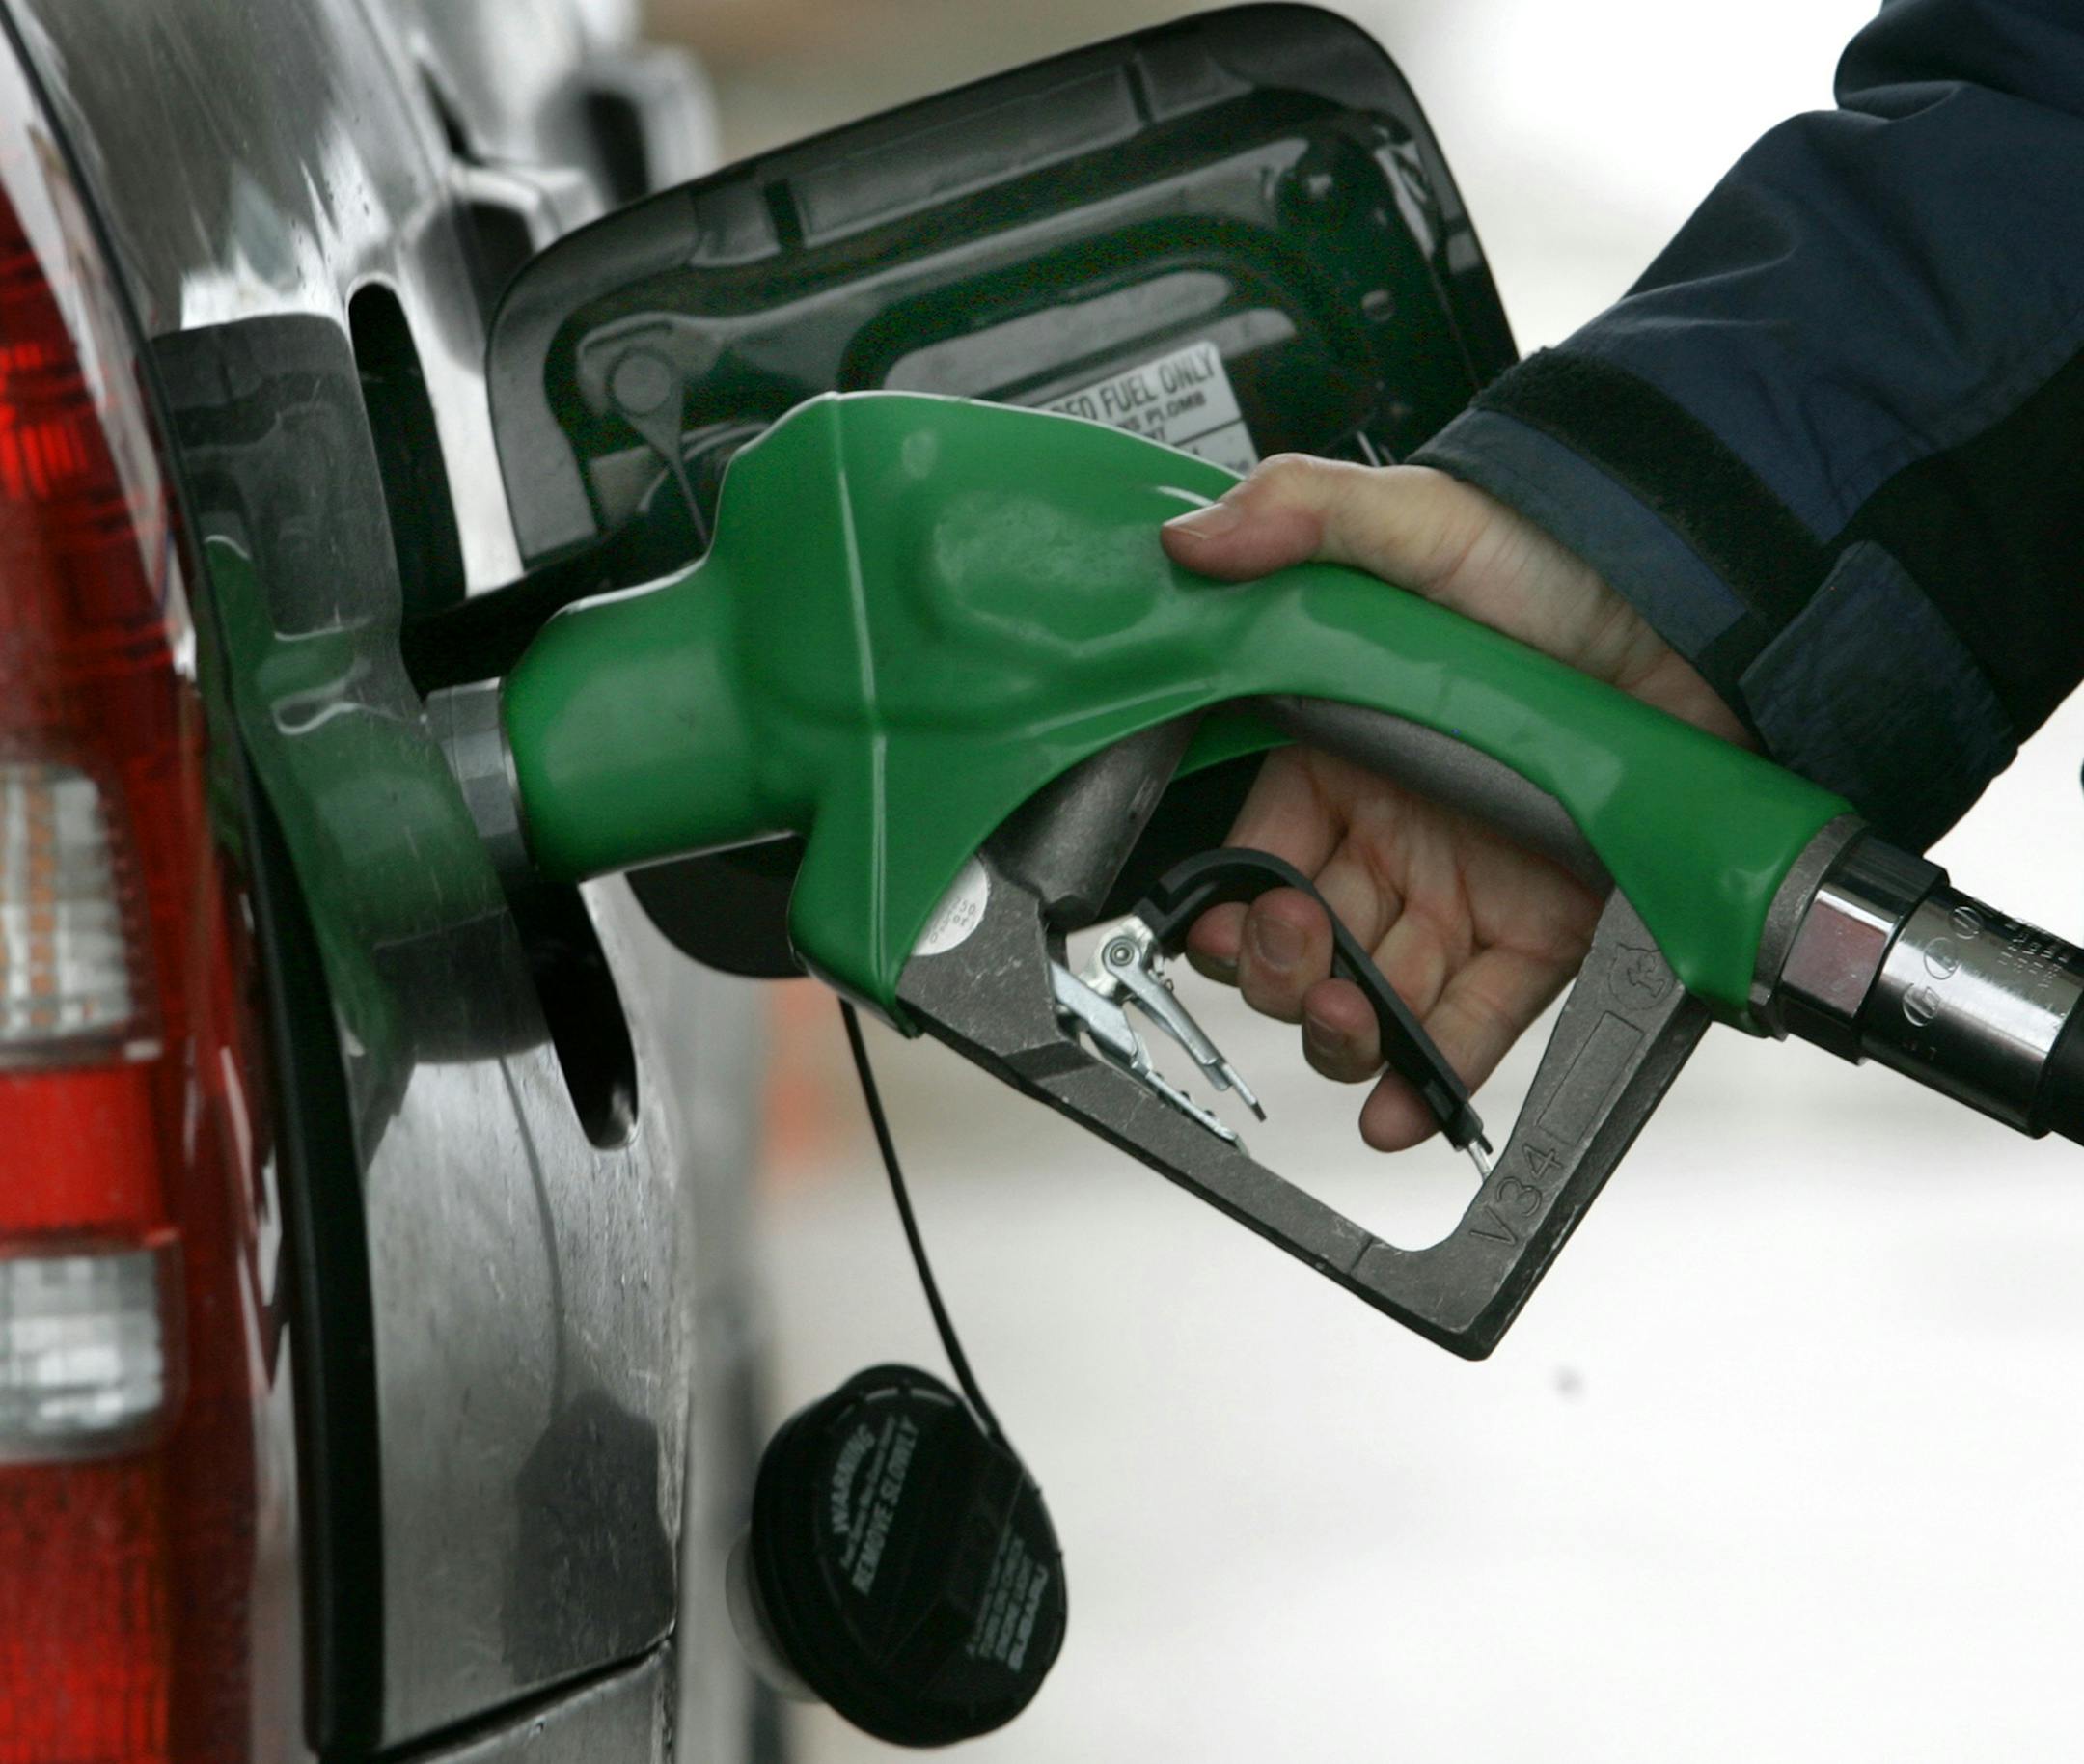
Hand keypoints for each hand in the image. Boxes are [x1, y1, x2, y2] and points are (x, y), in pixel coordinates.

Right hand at [1160, 456, 1746, 1150]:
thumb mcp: (1421, 522)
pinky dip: (1431, 1076)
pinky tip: (1400, 1102)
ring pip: (1374, 995)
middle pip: (1302, 942)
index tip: (1225, 919)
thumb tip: (1193, 545)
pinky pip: (1472, 1024)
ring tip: (1351, 1028)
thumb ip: (1300, 518)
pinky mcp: (1544, 936)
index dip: (1227, 902)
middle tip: (1303, 957)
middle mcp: (1393, 830)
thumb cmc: (1567, 564)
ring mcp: (1465, 890)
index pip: (1253, 853)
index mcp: (1337, 750)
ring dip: (1344, 1035)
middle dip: (1281, 974)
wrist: (1712, 612)